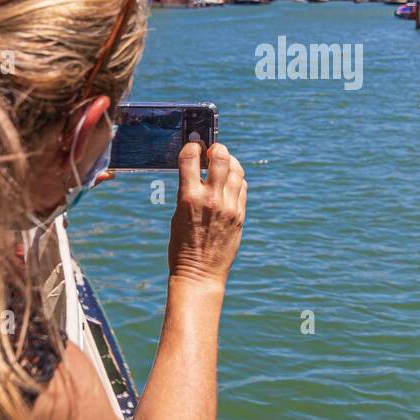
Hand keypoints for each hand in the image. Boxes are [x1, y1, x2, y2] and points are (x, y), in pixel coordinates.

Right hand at [167, 142, 245, 288]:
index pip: (191, 157)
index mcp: (188, 198)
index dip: (192, 146)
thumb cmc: (181, 247)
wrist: (199, 274)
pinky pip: (242, 188)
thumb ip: (188, 192)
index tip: (193, 146)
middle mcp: (211, 199)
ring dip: (229, 162)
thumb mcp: (177, 215)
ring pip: (236, 170)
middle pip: (221, 157)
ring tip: (223, 163)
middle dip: (217, 148)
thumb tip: (197, 172)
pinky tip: (230, 182)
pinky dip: (236, 180)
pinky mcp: (240, 216)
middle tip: (213, 150)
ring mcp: (229, 207)